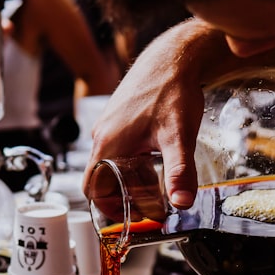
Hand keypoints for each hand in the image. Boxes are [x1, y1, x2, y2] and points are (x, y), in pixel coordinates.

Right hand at [82, 39, 204, 208]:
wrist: (174, 56)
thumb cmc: (171, 90)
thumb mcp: (178, 137)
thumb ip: (180, 173)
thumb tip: (182, 203)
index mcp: (107, 144)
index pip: (92, 189)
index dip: (106, 208)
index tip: (128, 218)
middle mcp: (103, 135)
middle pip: (101, 179)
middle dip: (121, 196)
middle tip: (146, 207)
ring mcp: (110, 125)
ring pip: (111, 163)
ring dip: (128, 179)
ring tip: (154, 186)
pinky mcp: (120, 117)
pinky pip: (118, 148)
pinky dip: (132, 162)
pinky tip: (155, 160)